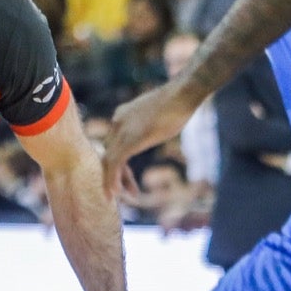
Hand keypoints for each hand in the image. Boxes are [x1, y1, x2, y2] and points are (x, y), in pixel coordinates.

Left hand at [101, 83, 197, 198]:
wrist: (182, 94)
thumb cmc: (179, 102)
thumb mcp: (159, 113)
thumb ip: (150, 124)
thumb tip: (157, 129)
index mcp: (122, 115)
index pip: (114, 143)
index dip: (118, 161)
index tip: (127, 175)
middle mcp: (117, 122)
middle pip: (109, 153)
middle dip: (116, 173)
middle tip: (126, 190)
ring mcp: (121, 130)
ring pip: (108, 160)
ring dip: (112, 180)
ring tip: (119, 196)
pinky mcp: (128, 140)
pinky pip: (114, 164)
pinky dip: (112, 179)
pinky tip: (116, 192)